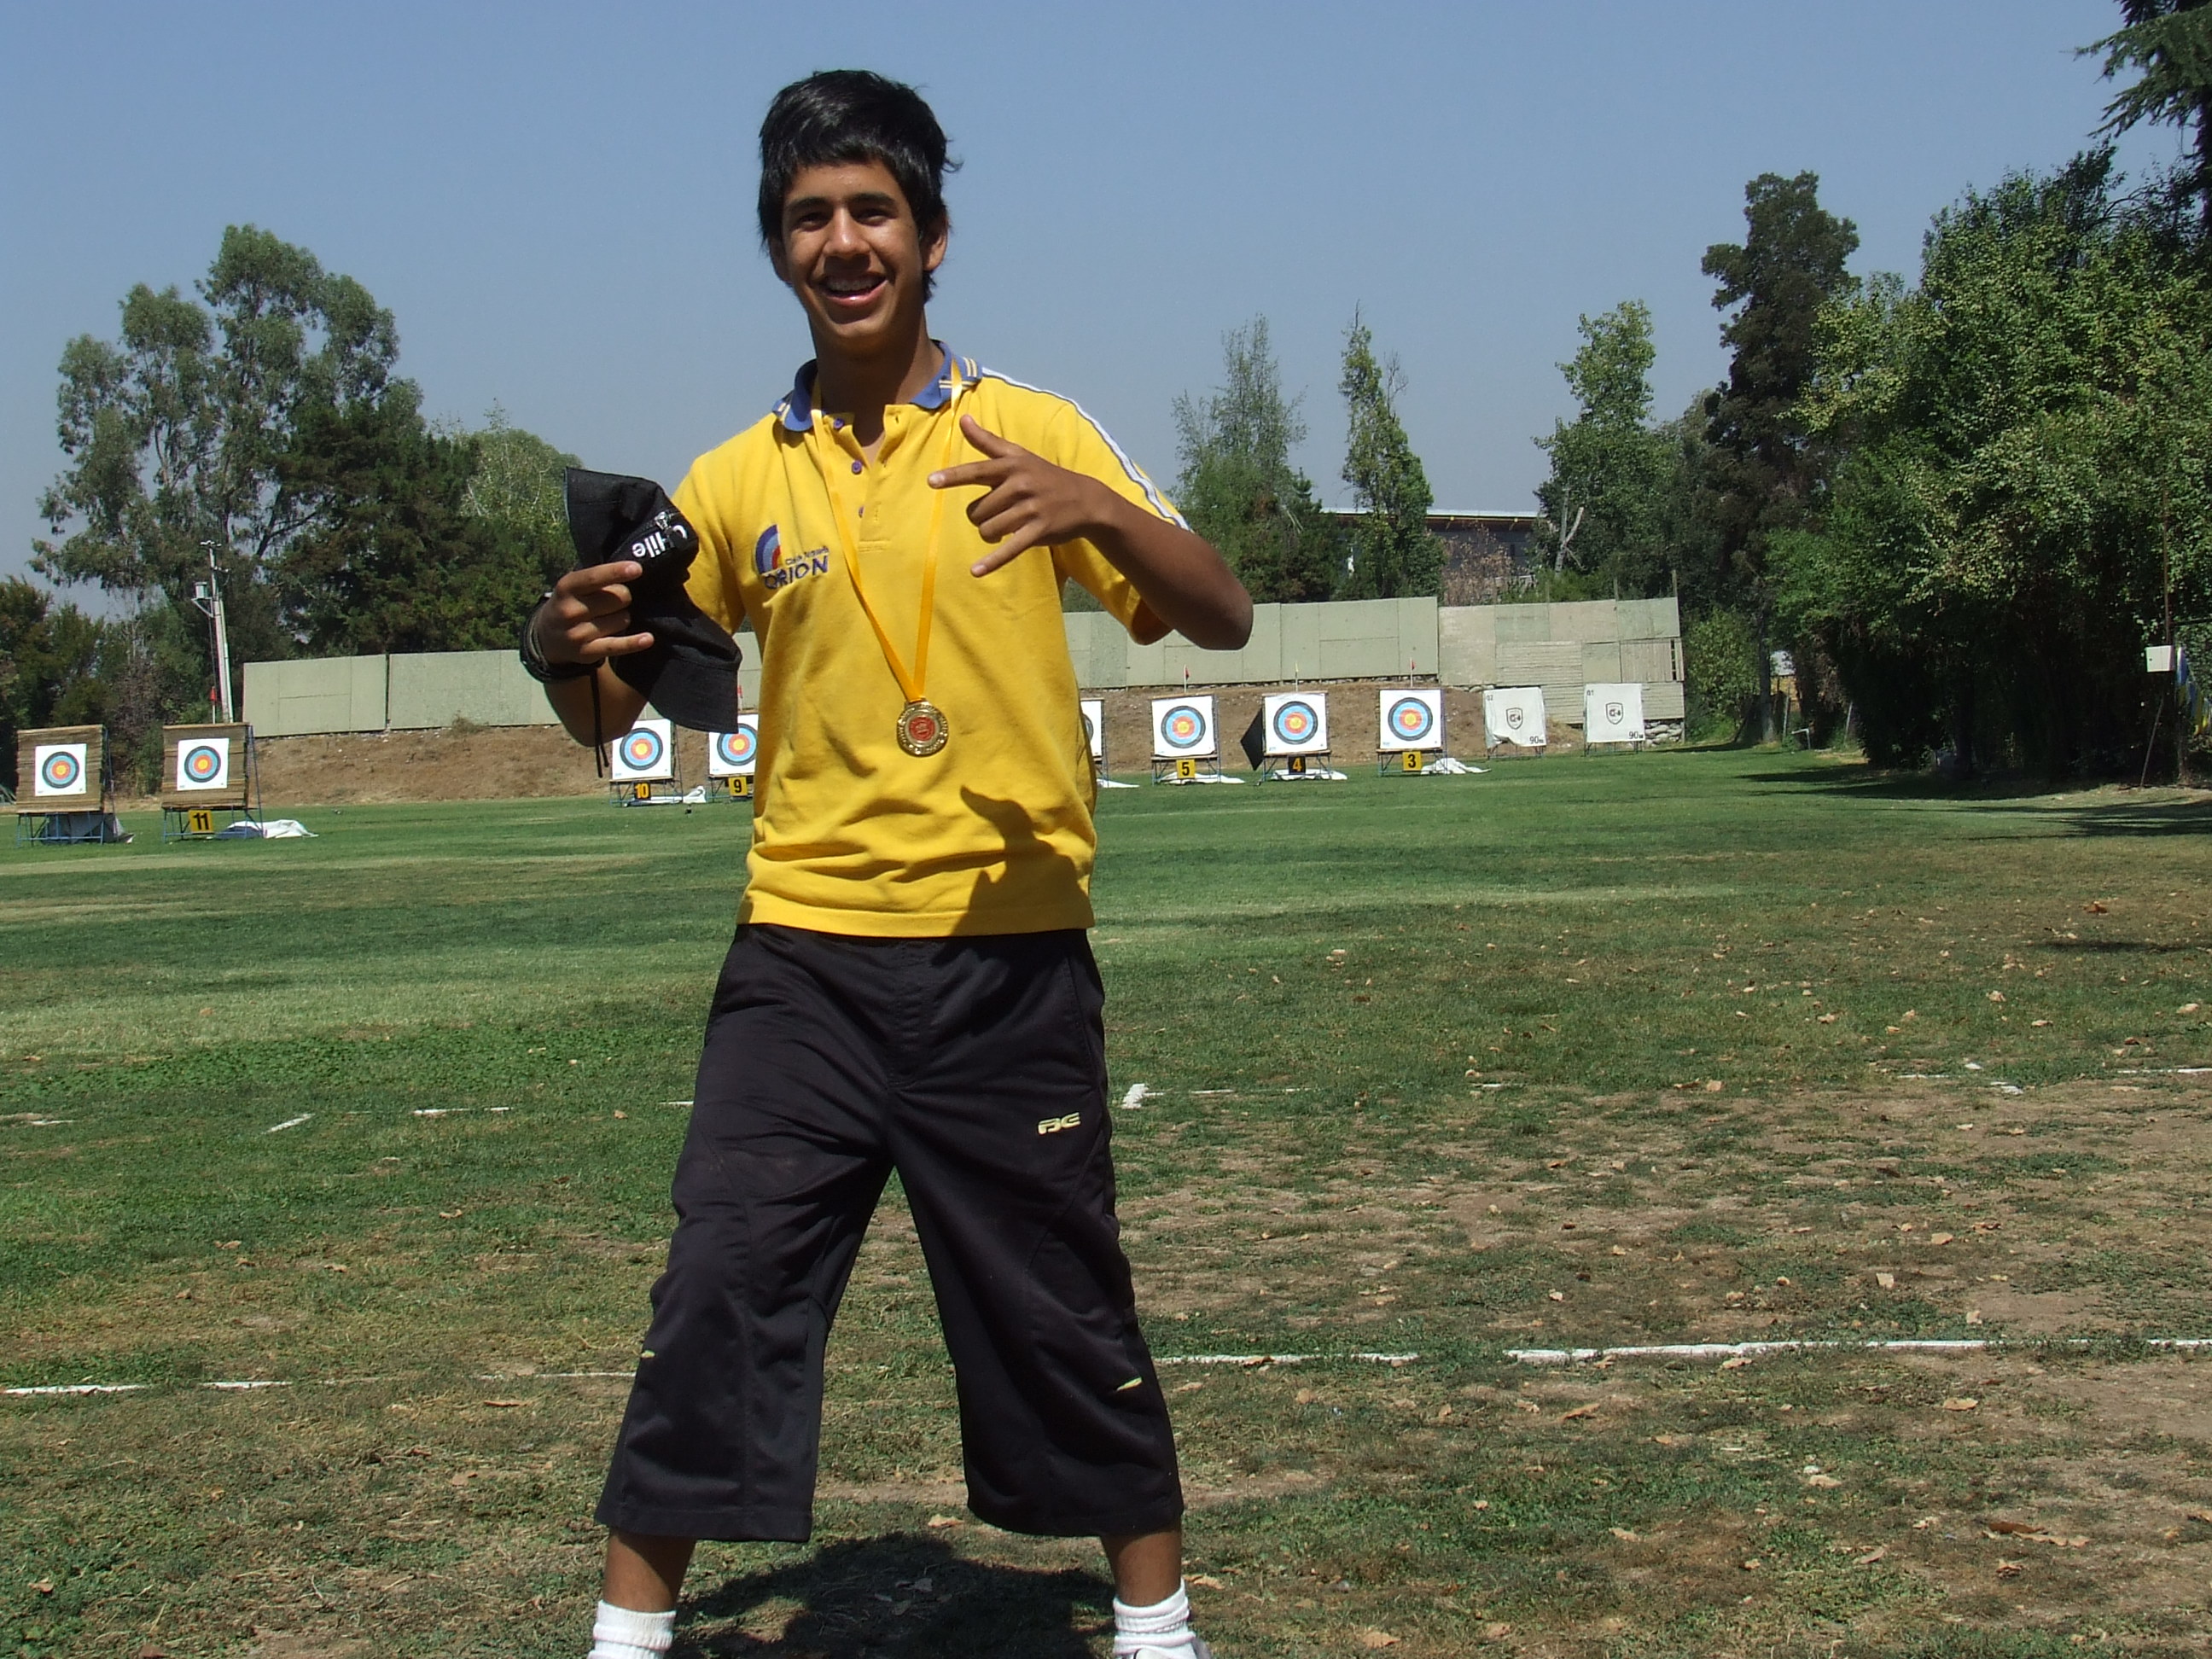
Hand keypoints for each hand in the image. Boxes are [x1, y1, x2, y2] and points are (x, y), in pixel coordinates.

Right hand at [535, 560, 656, 664]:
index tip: (637, 569)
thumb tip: (632, 569)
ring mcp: (578, 633)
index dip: (616, 572)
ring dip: (623, 618)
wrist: (548, 637)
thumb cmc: (572, 602)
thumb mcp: (574, 585)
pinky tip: (648, 639)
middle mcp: (570, 610)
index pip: (594, 577)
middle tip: (614, 601)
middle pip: (618, 598)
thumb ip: (597, 578)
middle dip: (624, 597)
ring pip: (623, 620)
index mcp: (567, 587)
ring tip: (608, 619)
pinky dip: (634, 642)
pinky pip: (617, 645)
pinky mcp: (587, 652)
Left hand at [930, 415, 1117, 575]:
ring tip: (1003, 529)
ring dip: (989, 535)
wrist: (1085, 499)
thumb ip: (988, 441)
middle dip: (981, 517)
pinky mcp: (1039, 531)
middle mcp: (1020, 485)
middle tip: (997, 514)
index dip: (953, 477)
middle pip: (978, 511)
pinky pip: (1009, 549)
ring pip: (989, 529)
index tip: (932, 482)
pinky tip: (976, 571)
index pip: (978, 471)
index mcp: (1012, 466)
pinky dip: (992, 561)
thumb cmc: (1044, 475)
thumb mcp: (1019, 455)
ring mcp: (1031, 509)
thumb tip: (963, 419)